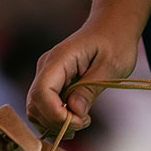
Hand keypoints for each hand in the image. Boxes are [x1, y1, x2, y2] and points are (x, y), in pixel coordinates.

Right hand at [27, 16, 140, 136]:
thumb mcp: (110, 67)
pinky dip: (55, 120)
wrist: (112, 27)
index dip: (56, 114)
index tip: (80, 121)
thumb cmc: (115, 42)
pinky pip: (44, 107)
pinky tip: (75, 120)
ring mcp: (46, 75)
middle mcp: (46, 67)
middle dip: (57, 122)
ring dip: (55, 123)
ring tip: (81, 122)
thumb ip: (90, 89)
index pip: (42, 92)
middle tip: (84, 122)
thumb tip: (74, 111)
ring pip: (36, 109)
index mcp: (59, 59)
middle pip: (35, 104)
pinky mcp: (51, 83)